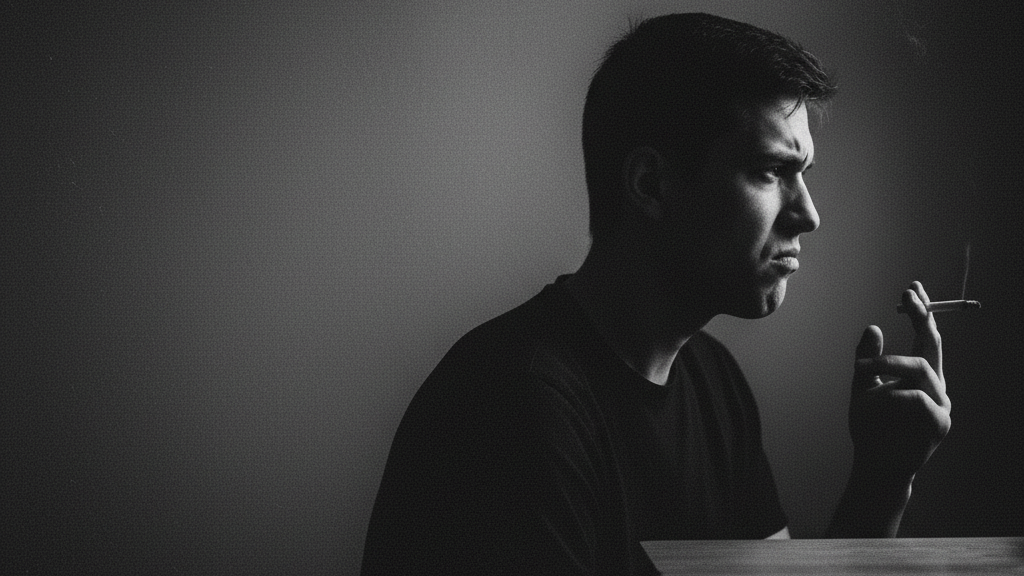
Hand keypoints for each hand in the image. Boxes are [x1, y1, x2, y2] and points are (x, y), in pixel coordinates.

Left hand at [848, 282, 951, 483]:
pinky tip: (878, 399)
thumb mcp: (863, 387)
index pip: (925, 337)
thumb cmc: (871, 426)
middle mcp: (935, 386)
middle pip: (933, 344)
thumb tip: (872, 327)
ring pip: (922, 368)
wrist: (874, 464)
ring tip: (861, 369)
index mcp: (919, 376)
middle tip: (908, 297)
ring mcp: (940, 404)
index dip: (922, 312)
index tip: (912, 288)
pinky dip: (894, 396)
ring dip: (889, 363)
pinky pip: (918, 399)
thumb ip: (868, 360)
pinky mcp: (939, 424)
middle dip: (923, 317)